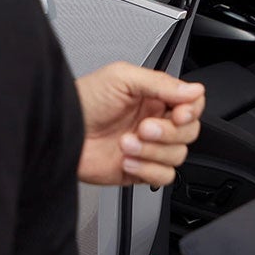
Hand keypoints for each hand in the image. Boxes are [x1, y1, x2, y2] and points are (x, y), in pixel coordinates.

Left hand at [75, 62, 204, 186]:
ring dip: (153, 151)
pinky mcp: (139, 170)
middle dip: (168, 132)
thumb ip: (161, 83)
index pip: (192, 104)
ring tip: (127, 142)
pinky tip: (127, 159)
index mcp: (155, 96)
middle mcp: (155, 121)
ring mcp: (148, 147)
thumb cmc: (84, 99)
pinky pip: (163, 177)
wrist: (60, 130)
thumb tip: (194, 90)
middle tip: (144, 126)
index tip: (179, 113)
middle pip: (189, 132)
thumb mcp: (123, 78)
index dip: (191, 110)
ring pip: (178, 155)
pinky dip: (147, 170)